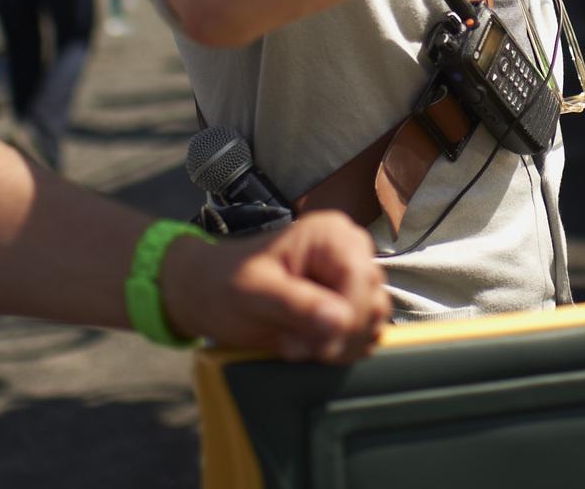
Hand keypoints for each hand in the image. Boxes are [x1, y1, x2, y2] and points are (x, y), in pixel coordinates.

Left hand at [160, 210, 390, 362]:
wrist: (210, 293)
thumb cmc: (226, 284)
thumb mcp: (254, 293)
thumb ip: (297, 304)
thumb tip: (341, 321)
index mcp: (330, 235)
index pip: (361, 279)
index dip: (346, 318)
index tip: (315, 347)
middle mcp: (350, 251)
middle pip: (373, 302)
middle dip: (338, 335)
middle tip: (293, 347)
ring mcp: (352, 278)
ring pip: (374, 321)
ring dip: (338, 346)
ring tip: (294, 345)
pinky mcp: (350, 303)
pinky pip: (365, 333)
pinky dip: (339, 349)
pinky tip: (306, 346)